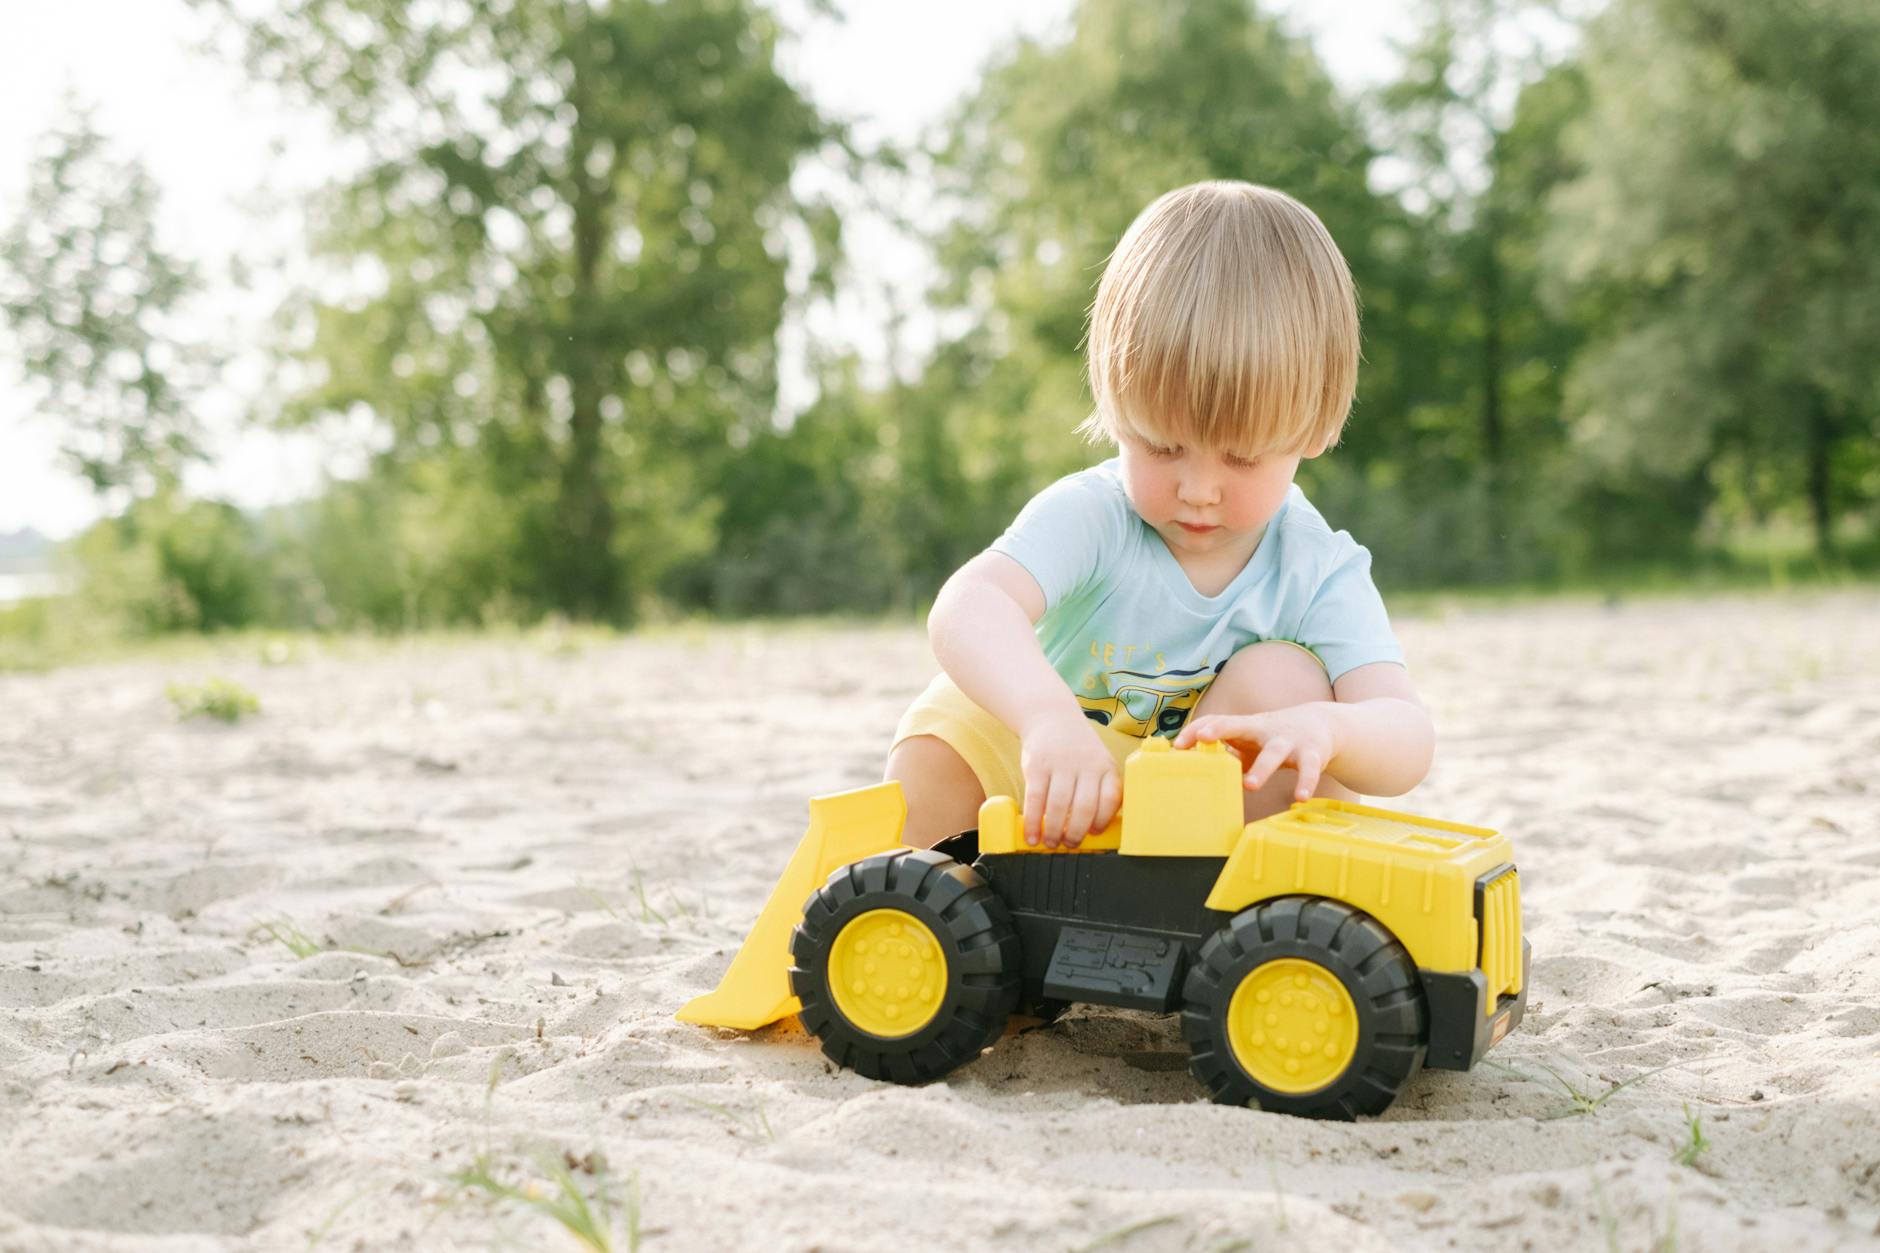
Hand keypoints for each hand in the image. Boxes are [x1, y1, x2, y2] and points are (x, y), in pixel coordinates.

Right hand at [1017, 711, 1121, 848]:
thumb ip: (1100, 789)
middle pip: (1084, 807)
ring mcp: (1060, 764)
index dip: (1102, 821)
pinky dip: (1032, 822)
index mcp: (1105, 767)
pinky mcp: (1037, 766)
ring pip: (1058, 806)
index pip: (1110, 799)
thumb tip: (1093, 829)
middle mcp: (1085, 765)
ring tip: (1050, 843)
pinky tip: (1031, 835)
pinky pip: (1035, 800)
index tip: (1093, 834)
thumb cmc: (1077, 750)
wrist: (1050, 716)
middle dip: (1076, 833)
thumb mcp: (1098, 762)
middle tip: (1069, 845)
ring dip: (1053, 831)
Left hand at [1175, 705, 1341, 801]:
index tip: (1178, 745)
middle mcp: (1266, 730)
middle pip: (1240, 726)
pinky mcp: (1313, 753)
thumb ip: (1228, 750)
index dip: (1197, 730)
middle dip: (1221, 730)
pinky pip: (1309, 769)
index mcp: (1247, 726)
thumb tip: (1197, 768)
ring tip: (1250, 785)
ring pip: (1274, 753)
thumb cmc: (1275, 736)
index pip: (1218, 721)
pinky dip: (1306, 782)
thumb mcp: (1250, 739)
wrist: (1322, 724)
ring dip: (1262, 768)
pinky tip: (1300, 797)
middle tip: (1203, 739)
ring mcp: (1289, 740)